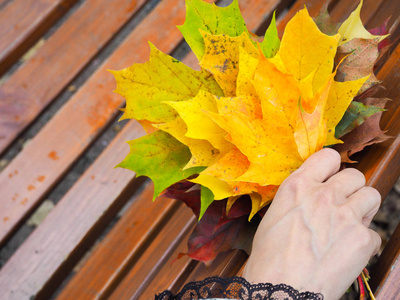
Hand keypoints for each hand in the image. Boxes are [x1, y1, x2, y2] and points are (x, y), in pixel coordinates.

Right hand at [243, 148, 380, 299]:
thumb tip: (313, 194)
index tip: (331, 176)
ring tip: (350, 223)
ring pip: (371, 195)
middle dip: (350, 188)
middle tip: (342, 204)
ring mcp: (346, 215)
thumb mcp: (275, 215)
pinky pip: (373, 233)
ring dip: (363, 207)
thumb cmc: (270, 256)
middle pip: (355, 175)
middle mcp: (324, 195)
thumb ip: (298, 198)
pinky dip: (363, 242)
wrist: (280, 288)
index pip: (328, 156)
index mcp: (298, 186)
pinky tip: (346, 252)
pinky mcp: (362, 239)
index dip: (332, 167)